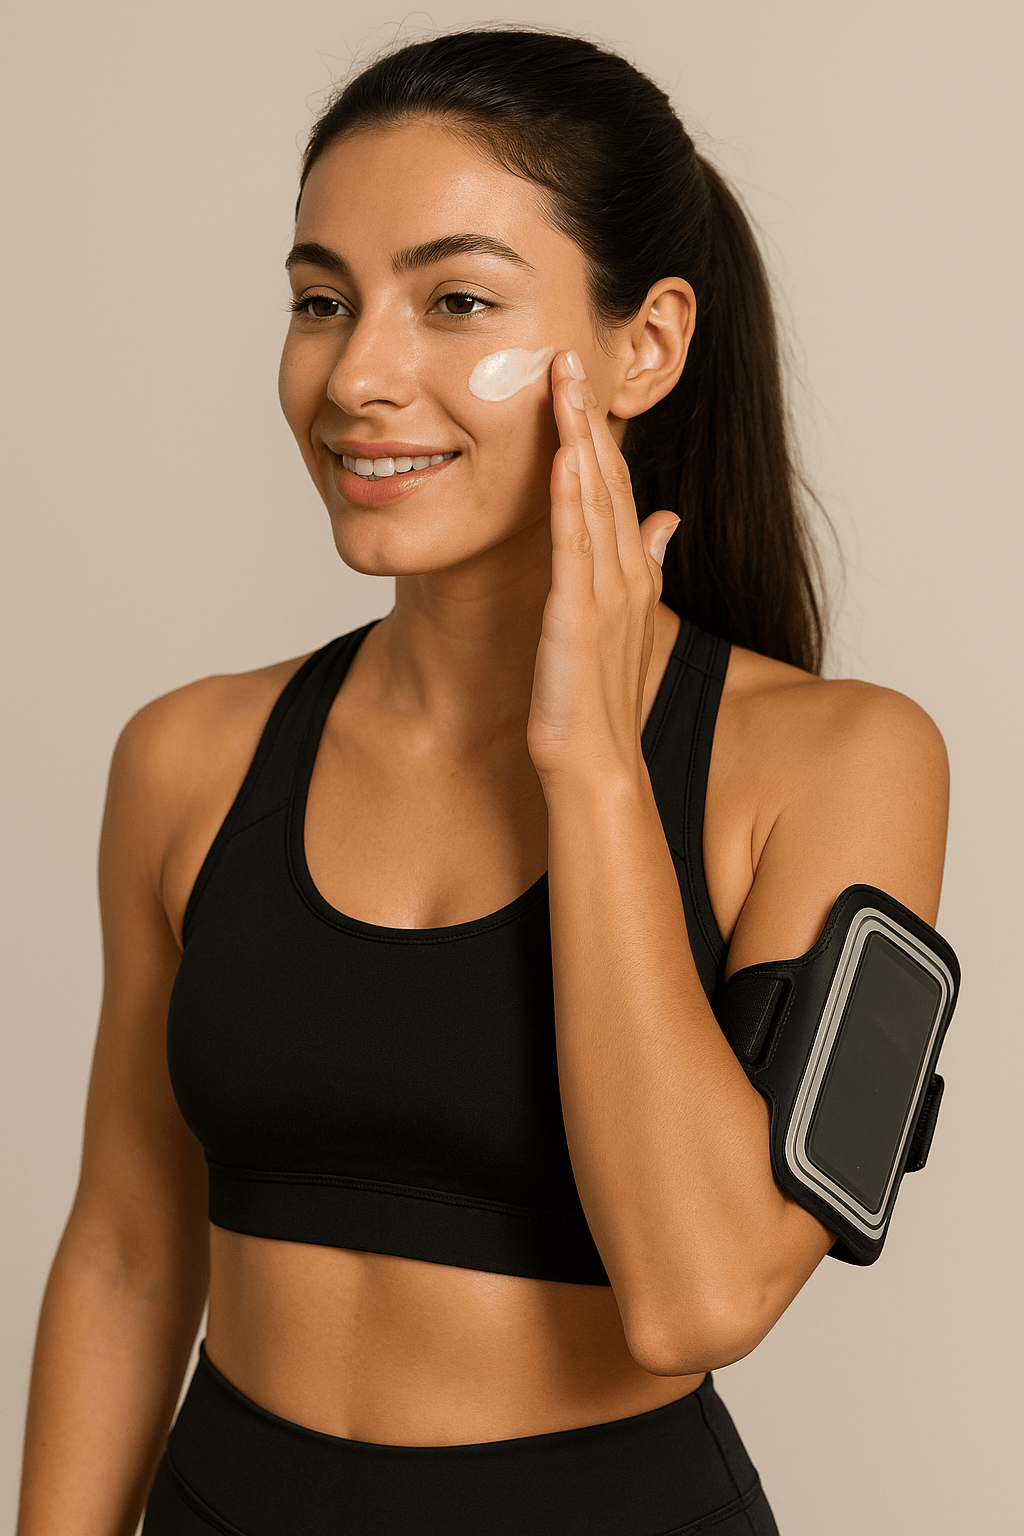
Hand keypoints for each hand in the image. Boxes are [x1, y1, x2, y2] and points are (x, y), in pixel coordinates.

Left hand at [527, 349, 679, 783]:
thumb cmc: (602, 701)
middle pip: (608, 478)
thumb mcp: (628, 623)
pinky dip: (570, 498)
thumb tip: (667, 520)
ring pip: (593, 498)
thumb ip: (647, 566)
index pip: (618, 487)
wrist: (598, 763)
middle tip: (570, 353)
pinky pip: (575, 545)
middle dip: (588, 415)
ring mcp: (605, 591)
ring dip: (578, 436)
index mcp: (632, 573)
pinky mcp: (578, 613)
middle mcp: (626, 573)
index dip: (600, 433)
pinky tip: (564, 455)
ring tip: (563, 380)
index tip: (581, 383)